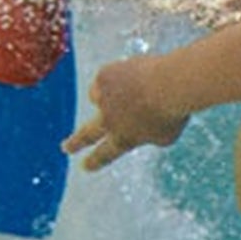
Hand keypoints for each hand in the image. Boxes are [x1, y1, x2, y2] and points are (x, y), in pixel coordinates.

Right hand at [62, 56, 189, 170]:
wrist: (170, 85)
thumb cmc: (174, 111)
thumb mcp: (166, 135)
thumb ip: (150, 136)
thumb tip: (142, 128)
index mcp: (124, 140)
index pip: (106, 154)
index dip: (95, 161)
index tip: (85, 166)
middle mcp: (108, 122)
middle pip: (86, 135)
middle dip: (75, 142)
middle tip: (66, 148)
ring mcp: (103, 99)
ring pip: (97, 97)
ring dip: (109, 95)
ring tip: (129, 90)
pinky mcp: (103, 77)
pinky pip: (107, 77)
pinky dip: (119, 76)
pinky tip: (131, 73)